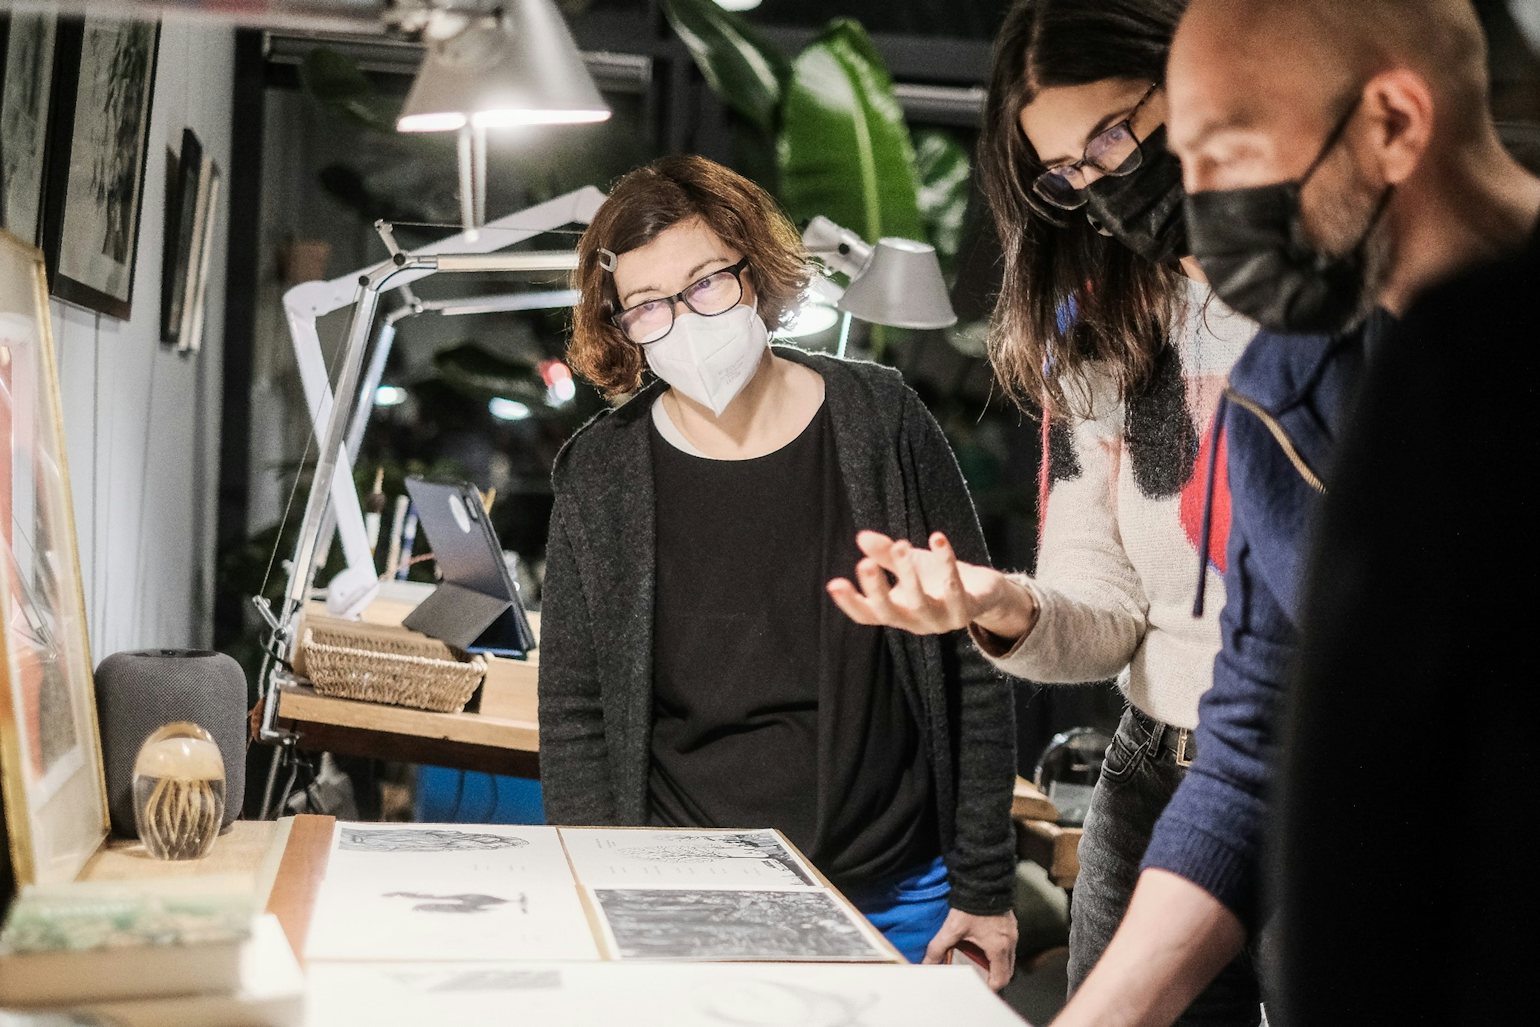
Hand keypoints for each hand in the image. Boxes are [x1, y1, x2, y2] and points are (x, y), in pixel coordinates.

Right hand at [826, 531, 1035, 641]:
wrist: (984, 591)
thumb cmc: (936, 579)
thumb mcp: (908, 562)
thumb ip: (885, 553)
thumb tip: (862, 537)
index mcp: (897, 612)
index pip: (867, 614)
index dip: (850, 602)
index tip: (834, 583)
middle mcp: (915, 621)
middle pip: (890, 612)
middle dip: (876, 589)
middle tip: (864, 564)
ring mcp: (941, 620)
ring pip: (920, 602)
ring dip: (909, 574)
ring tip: (901, 545)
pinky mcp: (967, 610)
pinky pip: (955, 588)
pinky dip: (946, 562)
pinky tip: (937, 538)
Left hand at [922, 908, 1017, 990]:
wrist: (983, 880)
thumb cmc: (971, 905)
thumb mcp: (952, 929)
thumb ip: (938, 948)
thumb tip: (927, 962)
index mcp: (998, 947)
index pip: (1001, 978)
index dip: (991, 987)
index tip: (981, 987)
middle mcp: (1009, 941)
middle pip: (1007, 970)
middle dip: (994, 976)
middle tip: (980, 977)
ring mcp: (1012, 931)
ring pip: (1008, 956)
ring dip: (996, 962)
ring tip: (979, 961)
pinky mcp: (1010, 922)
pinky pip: (1008, 943)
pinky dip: (998, 949)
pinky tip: (983, 943)